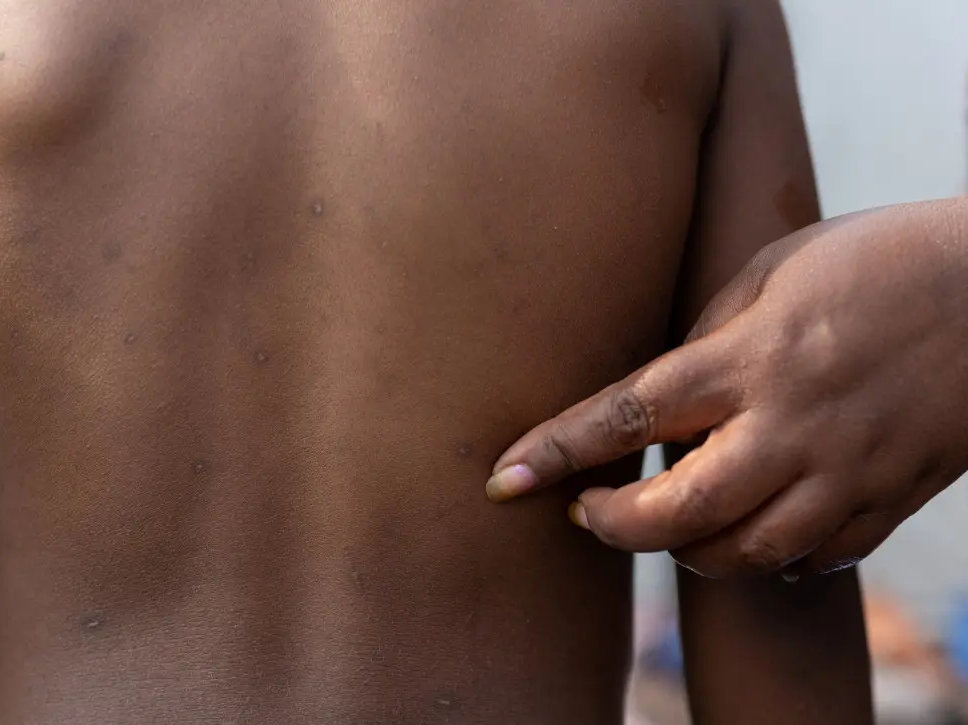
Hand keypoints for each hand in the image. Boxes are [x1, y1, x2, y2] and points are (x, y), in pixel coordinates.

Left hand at [486, 199, 967, 577]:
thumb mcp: (771, 270)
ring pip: (745, 554)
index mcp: (749, 356)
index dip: (555, 451)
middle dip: (615, 528)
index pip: (626, 415)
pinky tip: (754, 529)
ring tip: (668, 522)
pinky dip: (771, 557)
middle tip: (586, 513)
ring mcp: (847, 470)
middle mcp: (792, 424)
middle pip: (680, 515)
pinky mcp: (892, 498)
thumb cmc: (874, 259)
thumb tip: (657, 397)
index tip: (503, 481)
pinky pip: (817, 559)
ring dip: (688, 552)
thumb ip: (707, 337)